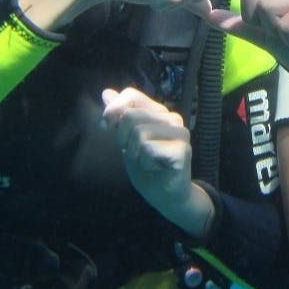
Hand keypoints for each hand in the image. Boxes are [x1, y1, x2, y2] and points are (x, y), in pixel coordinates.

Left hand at [100, 87, 213, 236]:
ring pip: (139, 133)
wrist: (165, 196)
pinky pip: (148, 149)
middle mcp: (172, 118)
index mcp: (158, 112)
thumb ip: (119, 116)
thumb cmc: (147, 167)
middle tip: (134, 154)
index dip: (113, 110)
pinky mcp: (182, 149)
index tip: (106, 128)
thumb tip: (106, 92)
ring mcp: (180, 133)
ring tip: (146, 162)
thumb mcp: (126, 140)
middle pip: (130, 116)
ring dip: (134, 154)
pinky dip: (145, 163)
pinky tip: (156, 168)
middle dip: (123, 139)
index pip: (131, 94)